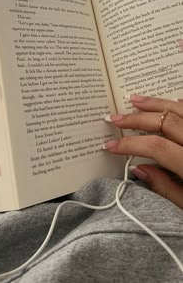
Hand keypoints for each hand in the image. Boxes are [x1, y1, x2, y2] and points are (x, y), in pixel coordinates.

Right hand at [104, 94, 182, 209]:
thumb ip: (164, 187)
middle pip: (164, 122)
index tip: (110, 145)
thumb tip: (139, 169)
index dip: (129, 144)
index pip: (155, 146)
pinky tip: (168, 102)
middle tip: (114, 118)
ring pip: (178, 110)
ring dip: (155, 104)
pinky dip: (178, 105)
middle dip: (136, 119)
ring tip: (134, 100)